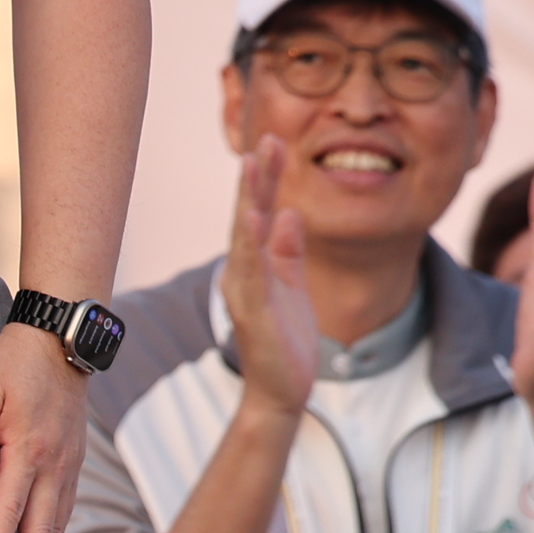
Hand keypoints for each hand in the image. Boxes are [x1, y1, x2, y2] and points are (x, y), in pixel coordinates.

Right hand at [220, 135, 322, 423]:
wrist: (282, 393)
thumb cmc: (288, 342)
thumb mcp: (292, 285)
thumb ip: (288, 249)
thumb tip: (288, 211)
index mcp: (253, 264)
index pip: (257, 212)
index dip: (266, 178)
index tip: (275, 142)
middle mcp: (242, 271)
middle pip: (247, 215)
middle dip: (257, 177)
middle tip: (266, 139)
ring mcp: (244, 291)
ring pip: (244, 236)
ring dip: (249, 199)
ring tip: (254, 165)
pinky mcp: (253, 312)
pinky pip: (251, 272)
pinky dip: (251, 244)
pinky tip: (255, 218)